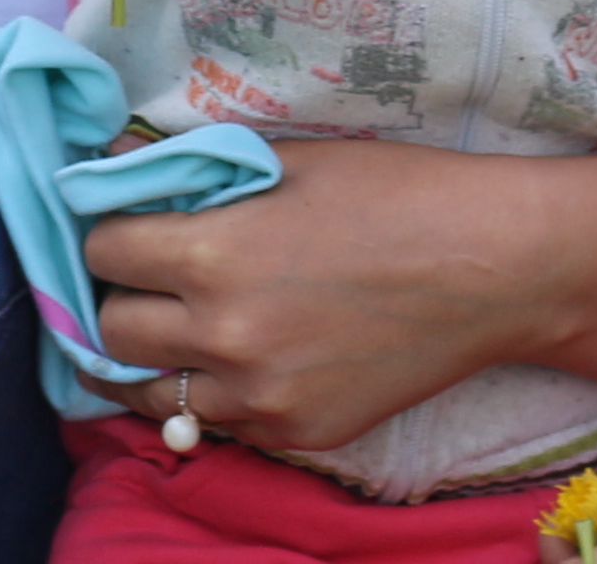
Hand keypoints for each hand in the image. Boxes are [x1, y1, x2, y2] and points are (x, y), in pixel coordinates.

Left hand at [80, 136, 556, 456]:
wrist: (493, 269)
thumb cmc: (395, 195)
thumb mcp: (286, 162)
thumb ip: (200, 181)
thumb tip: (125, 177)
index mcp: (215, 255)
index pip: (102, 250)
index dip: (108, 228)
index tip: (124, 222)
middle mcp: (226, 336)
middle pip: (111, 329)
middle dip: (118, 294)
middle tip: (143, 274)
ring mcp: (261, 397)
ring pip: (151, 392)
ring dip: (151, 356)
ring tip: (169, 324)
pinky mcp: (297, 434)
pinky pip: (219, 420)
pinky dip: (214, 390)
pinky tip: (239, 354)